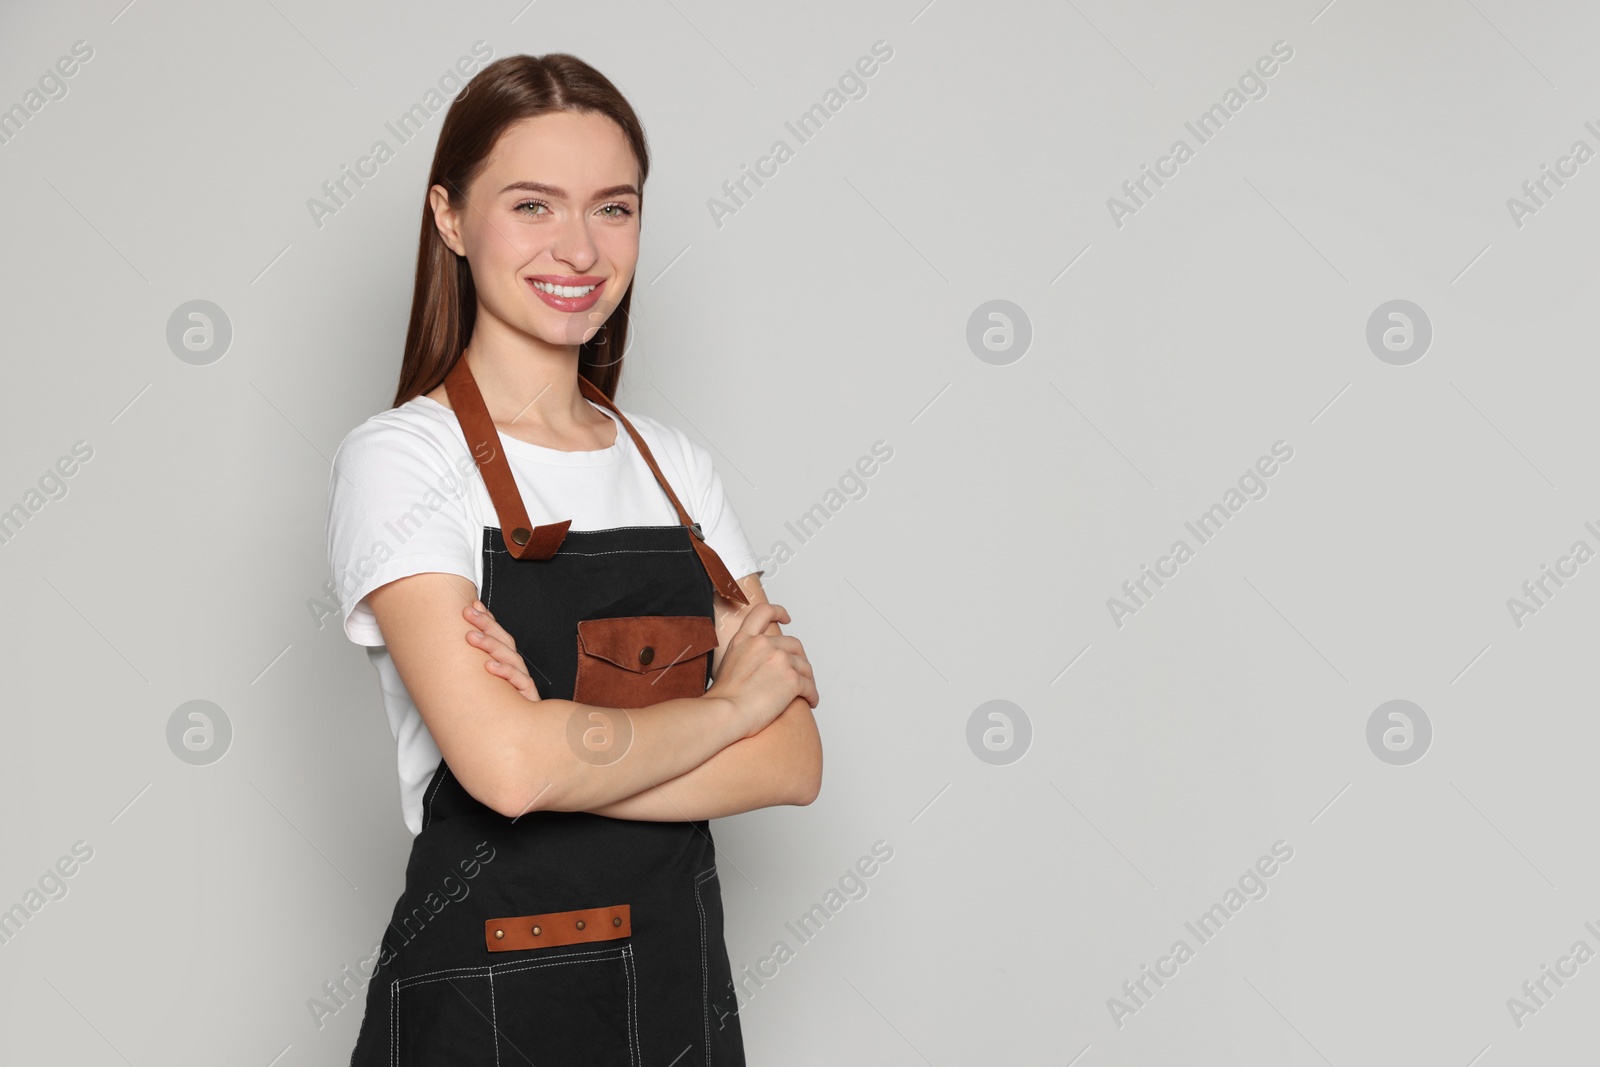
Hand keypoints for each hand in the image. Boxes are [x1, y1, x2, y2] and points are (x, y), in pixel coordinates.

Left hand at [462, 599, 540, 701]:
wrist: (522, 735)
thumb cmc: (501, 709)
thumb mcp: (485, 687)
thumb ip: (477, 668)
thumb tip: (455, 651)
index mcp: (507, 663)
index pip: (499, 635)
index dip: (487, 619)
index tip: (472, 605)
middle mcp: (515, 668)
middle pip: (504, 640)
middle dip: (486, 624)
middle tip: (467, 612)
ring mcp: (521, 681)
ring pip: (509, 657)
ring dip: (490, 644)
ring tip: (471, 637)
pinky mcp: (527, 696)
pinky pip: (518, 681)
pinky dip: (504, 672)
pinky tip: (489, 666)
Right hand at [705, 602, 817, 737]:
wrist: (724, 713)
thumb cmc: (721, 699)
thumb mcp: (726, 665)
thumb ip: (744, 657)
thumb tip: (754, 668)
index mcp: (745, 639)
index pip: (764, 613)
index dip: (778, 612)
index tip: (787, 619)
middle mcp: (763, 644)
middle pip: (794, 644)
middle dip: (800, 658)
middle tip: (800, 672)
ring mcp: (779, 660)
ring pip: (804, 666)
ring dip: (808, 679)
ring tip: (806, 692)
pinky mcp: (792, 679)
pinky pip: (810, 686)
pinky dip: (812, 694)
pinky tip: (810, 701)